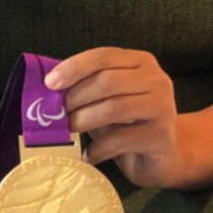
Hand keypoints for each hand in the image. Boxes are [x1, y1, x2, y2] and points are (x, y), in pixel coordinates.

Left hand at [45, 47, 181, 187]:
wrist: (162, 157)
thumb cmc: (128, 123)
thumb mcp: (108, 99)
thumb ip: (88, 88)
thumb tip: (52, 87)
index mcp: (141, 62)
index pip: (104, 55)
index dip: (75, 67)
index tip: (50, 83)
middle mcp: (156, 79)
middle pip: (108, 81)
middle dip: (77, 96)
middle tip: (58, 113)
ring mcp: (162, 106)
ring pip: (114, 107)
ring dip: (84, 120)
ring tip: (69, 131)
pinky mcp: (161, 136)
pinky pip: (121, 139)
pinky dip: (98, 148)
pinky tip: (89, 155)